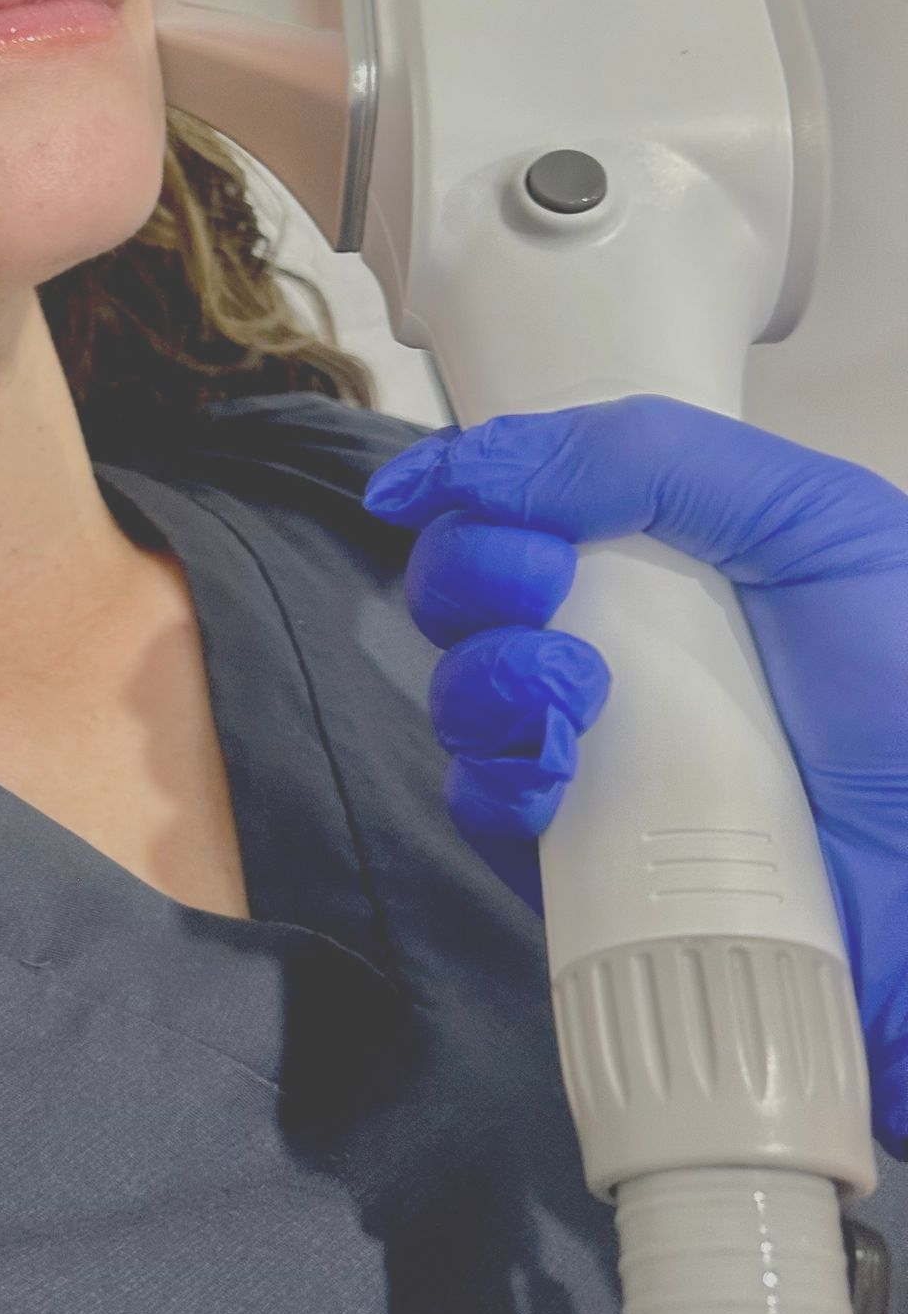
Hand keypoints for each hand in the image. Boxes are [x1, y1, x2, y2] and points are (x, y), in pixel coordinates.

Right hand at [361, 396, 907, 1157]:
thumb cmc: (903, 686)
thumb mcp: (813, 523)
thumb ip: (648, 457)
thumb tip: (463, 460)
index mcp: (666, 548)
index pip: (516, 495)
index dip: (465, 487)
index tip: (451, 494)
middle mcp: (617, 638)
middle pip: (464, 587)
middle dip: (471, 573)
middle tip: (544, 587)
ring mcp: (597, 750)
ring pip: (461, 693)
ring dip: (486, 678)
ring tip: (575, 699)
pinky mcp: (584, 857)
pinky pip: (485, 806)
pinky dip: (494, 782)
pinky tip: (553, 783)